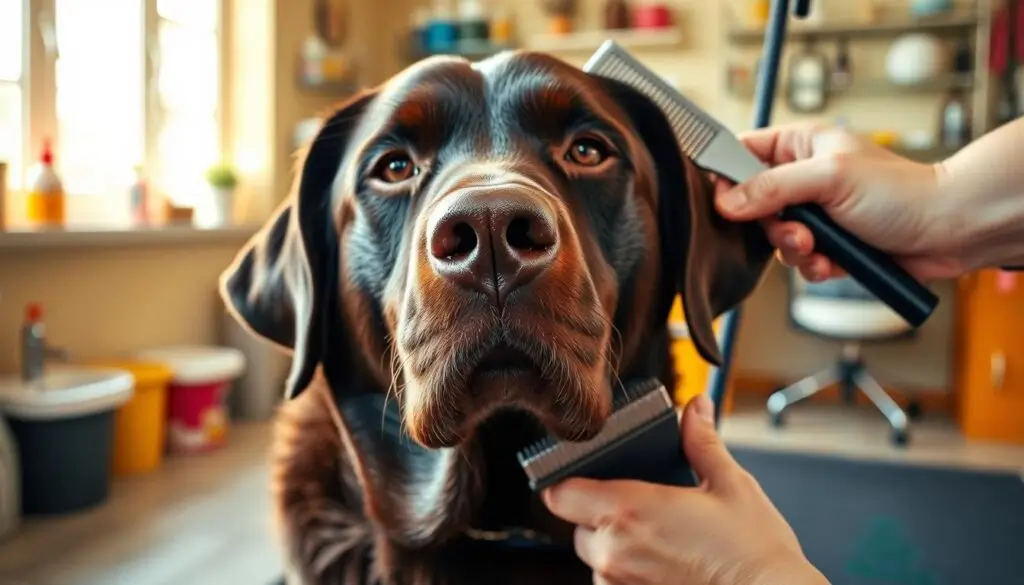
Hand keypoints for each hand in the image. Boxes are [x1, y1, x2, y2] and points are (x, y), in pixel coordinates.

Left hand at [542, 394, 828, 584]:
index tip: (582, 476)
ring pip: (597, 558)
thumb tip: (694, 409)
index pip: (560, 493)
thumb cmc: (754, 553)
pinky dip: (630, 573)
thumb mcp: (730, 485)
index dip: (566, 482)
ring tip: (661, 541)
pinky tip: (665, 564)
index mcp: (629, 509)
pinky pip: (613, 583)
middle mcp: (615, 551)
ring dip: (617, 547)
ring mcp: (620, 584)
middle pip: (578, 526)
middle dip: (603, 515)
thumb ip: (701, 442)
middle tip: (644, 508)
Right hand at [712, 121, 966, 281]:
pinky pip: (799, 260)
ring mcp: (816, 213)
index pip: (742, 152)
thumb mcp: (829, 179)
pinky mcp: (828, 244)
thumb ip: (772, 187)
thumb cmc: (901, 192)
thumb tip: (727, 201)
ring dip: (794, 249)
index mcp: (801, 145)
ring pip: (775, 237)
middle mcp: (803, 177)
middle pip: (753, 203)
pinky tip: (833, 264)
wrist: (948, 230)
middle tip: (795, 231)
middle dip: (771, 225)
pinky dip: (813, 266)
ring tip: (820, 249)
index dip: (727, 177)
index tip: (726, 202)